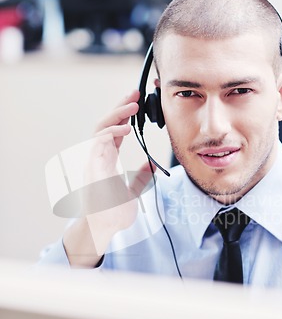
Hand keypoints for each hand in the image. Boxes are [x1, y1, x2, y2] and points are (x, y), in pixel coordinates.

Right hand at [63, 90, 154, 264]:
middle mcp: (99, 156)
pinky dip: (112, 132)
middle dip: (121, 106)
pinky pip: (99, 142)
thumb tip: (151, 165)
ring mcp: (94, 159)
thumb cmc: (114, 211)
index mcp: (107, 159)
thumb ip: (140, 177)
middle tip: (136, 92)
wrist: (103, 227)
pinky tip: (126, 127)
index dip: (125, 115)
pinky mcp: (93, 166)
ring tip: (133, 104)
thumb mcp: (133, 191)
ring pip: (101, 127)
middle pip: (107, 123)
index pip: (115, 130)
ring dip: (116, 114)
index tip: (137, 102)